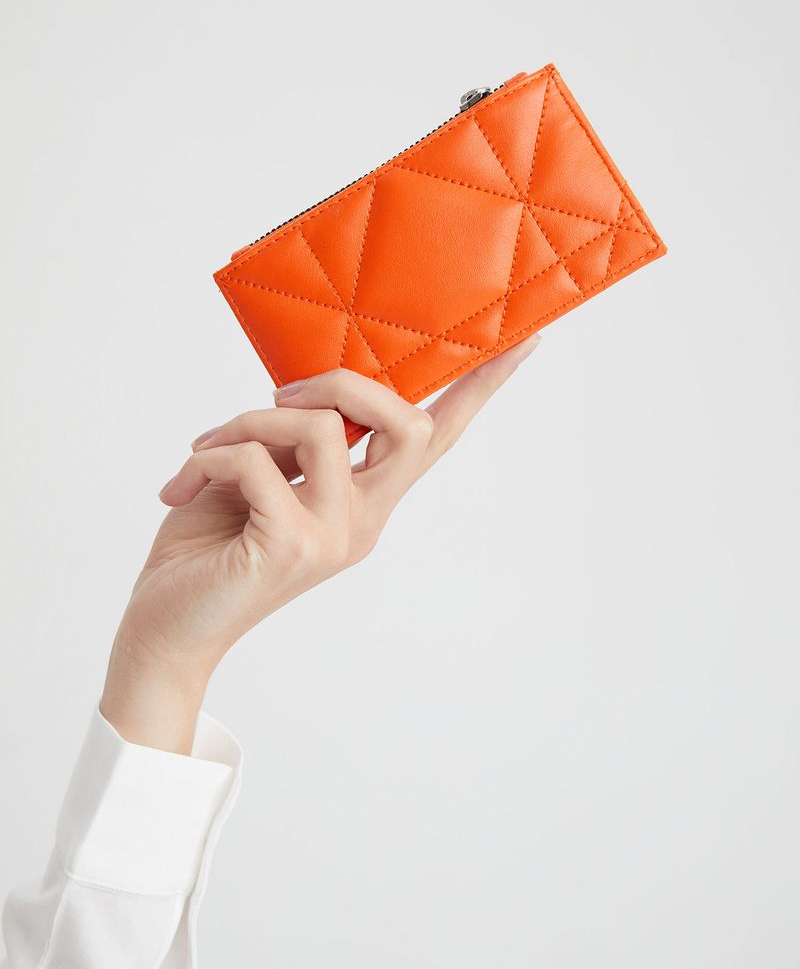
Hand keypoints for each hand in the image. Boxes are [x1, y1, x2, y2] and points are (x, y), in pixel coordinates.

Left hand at [101, 336, 540, 750]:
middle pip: (407, 425)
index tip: (522, 341)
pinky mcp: (291, 548)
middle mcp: (363, 522)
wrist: (167, 627)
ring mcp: (333, 539)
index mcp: (365, 503)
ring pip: (319, 429)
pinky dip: (209, 458)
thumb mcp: (261, 478)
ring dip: (248, 421)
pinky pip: (256, 464)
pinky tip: (181, 489)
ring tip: (205, 450)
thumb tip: (305, 392)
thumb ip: (297, 442)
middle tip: (279, 393)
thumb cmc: (208, 549)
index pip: (436, 442)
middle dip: (342, 384)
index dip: (478, 391)